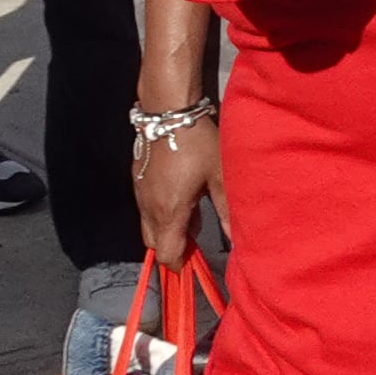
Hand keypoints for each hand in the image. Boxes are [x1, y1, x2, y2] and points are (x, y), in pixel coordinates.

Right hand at [130, 103, 216, 266]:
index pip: (167, 255)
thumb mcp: (219, 176)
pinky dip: (162, 211)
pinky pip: (146, 208)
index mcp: (169, 211)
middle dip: (173, 247)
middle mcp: (149, 207)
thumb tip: (238, 240)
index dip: (181, 264)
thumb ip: (227, 211)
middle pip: (154, 244)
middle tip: (197, 237)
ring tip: (195, 211)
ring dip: (169, 228)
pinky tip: (182, 194)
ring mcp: (140, 194)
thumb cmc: (197, 143)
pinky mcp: (137, 180)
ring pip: (149, 226)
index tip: (196, 260)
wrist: (168, 110)